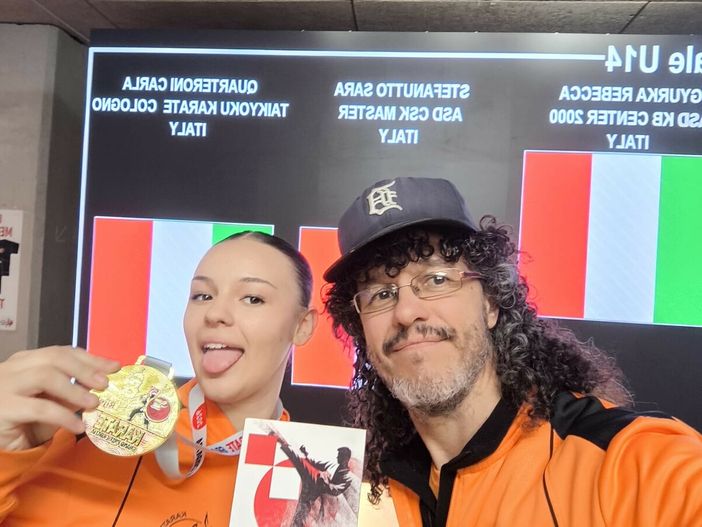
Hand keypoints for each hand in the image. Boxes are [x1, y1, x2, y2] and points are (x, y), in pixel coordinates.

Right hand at [0, 346, 119, 451]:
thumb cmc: (24, 423)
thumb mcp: (52, 403)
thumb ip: (71, 391)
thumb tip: (100, 383)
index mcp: (25, 361)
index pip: (61, 352)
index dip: (90, 358)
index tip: (114, 366)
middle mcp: (13, 368)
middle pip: (54, 358)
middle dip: (85, 369)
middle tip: (105, 384)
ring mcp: (5, 385)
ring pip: (45, 376)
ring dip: (75, 390)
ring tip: (94, 403)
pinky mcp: (3, 408)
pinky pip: (40, 408)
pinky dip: (64, 416)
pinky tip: (78, 427)